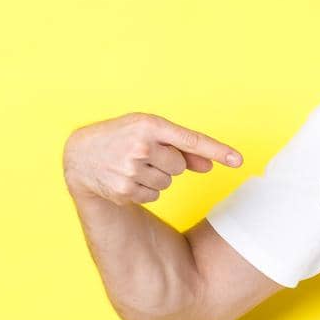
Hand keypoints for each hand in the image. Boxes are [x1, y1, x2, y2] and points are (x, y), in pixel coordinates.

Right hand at [63, 112, 242, 204]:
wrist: (81, 155)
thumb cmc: (123, 137)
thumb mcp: (150, 132)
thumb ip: (182, 147)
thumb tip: (210, 166)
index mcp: (150, 125)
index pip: (191, 140)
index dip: (217, 151)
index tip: (238, 160)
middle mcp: (141, 146)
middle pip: (180, 165)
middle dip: (168, 162)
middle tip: (143, 154)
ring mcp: (132, 170)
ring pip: (168, 182)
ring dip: (156, 176)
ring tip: (132, 165)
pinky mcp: (125, 190)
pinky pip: (155, 195)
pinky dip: (145, 189)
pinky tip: (126, 178)